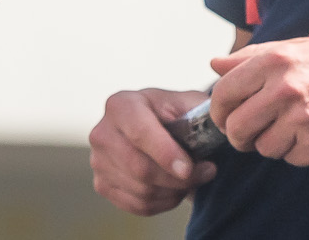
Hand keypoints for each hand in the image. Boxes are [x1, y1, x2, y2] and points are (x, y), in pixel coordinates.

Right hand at [90, 88, 215, 215]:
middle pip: (140, 168)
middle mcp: (102, 132)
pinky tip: (176, 187)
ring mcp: (98, 162)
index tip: (188, 169)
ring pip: (142, 190)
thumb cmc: (176, 114)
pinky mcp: (103, 185)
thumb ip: (197, 112)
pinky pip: (139, 205)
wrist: (160, 128)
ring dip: (175, 190)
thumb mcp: (187, 103)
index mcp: (121, 105)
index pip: (140, 132)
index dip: (165, 153)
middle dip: (178, 178)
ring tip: (193, 177)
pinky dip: (164, 202)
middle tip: (207, 172)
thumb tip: (210, 128)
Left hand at [209, 32, 308, 165]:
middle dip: (240, 135)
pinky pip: (292, 158)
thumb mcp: (299, 47)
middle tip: (252, 131)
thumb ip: (253, 57)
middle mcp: (286, 89)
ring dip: (273, 142)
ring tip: (295, 125)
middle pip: (237, 128)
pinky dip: (300, 151)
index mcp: (276, 60)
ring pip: (264, 148)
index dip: (219, 110)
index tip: (225, 116)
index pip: (224, 93)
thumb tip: (214, 65)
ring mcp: (303, 120)